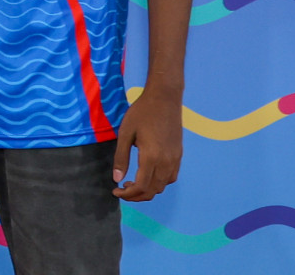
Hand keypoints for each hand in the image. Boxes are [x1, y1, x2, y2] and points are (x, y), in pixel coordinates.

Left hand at [112, 84, 182, 200]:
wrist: (164, 98)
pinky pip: (171, 177)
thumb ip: (121, 157)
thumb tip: (117, 179)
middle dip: (136, 195)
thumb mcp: (125, 133)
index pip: (141, 187)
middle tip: (122, 189)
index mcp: (151, 158)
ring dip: (148, 189)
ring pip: (163, 186)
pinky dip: (159, 182)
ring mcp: (175, 159)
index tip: (115, 191)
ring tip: (133, 182)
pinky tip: (148, 174)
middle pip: (153, 190)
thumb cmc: (141, 113)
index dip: (127, 195)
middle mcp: (166, 162)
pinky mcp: (179, 154)